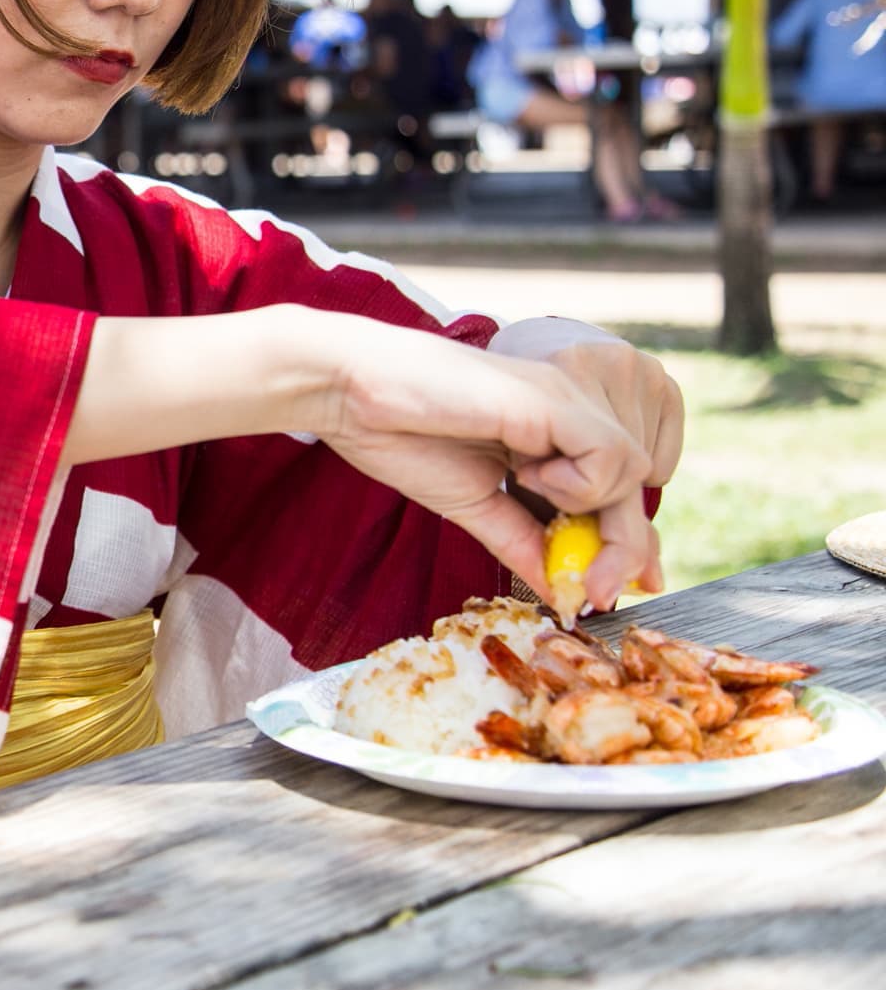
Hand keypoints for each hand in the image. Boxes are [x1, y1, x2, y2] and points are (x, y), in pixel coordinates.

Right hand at [310, 316, 661, 606]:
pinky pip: (611, 454)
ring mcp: (567, 399)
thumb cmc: (401, 436)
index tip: (609, 590)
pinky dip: (579, 483)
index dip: (626, 543)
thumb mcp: (475, 505)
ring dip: (588, 508)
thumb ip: (522, 542)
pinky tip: (527, 470)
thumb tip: (560, 593)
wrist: (354, 395)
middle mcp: (571, 409)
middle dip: (623, 550)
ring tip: (526, 489)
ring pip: (633, 471)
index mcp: (552, 433)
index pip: (616, 492)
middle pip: (635, 487)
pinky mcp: (556, 397)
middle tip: (597, 594)